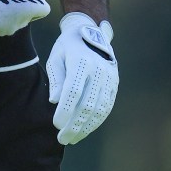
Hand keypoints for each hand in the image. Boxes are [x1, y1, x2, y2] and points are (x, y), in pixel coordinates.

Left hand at [46, 12, 118, 144]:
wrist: (91, 32)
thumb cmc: (67, 47)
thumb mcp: (56, 57)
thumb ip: (57, 79)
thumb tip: (56, 102)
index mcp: (81, 60)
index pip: (73, 91)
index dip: (65, 110)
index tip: (56, 124)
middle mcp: (98, 70)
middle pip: (87, 104)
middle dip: (74, 124)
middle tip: (62, 138)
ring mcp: (109, 78)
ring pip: (99, 109)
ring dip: (86, 127)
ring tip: (72, 138)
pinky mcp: (114, 84)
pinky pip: (106, 107)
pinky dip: (96, 121)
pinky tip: (85, 129)